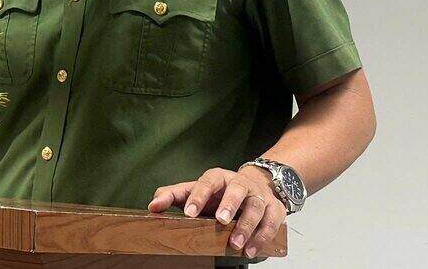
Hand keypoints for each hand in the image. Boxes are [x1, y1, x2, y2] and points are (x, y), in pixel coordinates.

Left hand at [148, 166, 285, 258]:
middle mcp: (240, 183)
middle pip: (237, 189)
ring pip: (256, 207)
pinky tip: (250, 250)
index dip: (198, 196)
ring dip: (247, 226)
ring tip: (235, 244)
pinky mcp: (275, 208)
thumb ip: (172, 196)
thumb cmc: (219, 192)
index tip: (189, 212)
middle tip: (221, 220)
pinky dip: (262, 238)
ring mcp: (259, 195)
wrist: (256, 185)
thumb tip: (152, 207)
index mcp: (218, 177)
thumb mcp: (195, 191)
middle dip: (229, 204)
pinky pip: (271, 223)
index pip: (207, 182)